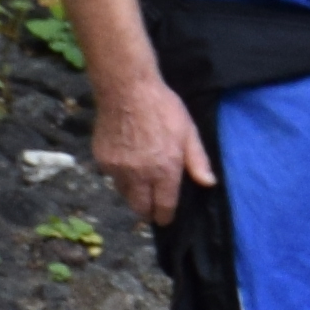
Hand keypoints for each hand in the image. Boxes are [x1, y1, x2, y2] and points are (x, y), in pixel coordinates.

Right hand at [88, 69, 211, 228]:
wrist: (126, 90)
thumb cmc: (163, 108)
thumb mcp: (189, 132)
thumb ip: (198, 161)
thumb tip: (208, 184)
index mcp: (164, 170)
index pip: (163, 205)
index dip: (165, 216)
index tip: (165, 220)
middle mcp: (139, 174)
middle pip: (140, 207)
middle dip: (147, 210)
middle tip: (152, 207)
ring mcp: (117, 168)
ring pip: (124, 193)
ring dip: (133, 193)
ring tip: (141, 185)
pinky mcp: (101, 159)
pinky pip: (111, 177)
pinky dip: (120, 176)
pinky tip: (127, 164)